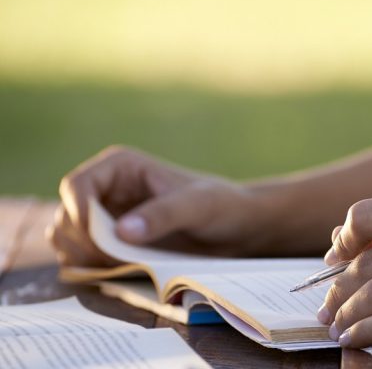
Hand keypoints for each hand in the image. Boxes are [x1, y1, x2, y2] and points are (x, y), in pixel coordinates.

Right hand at [47, 146, 272, 265]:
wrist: (235, 228)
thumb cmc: (221, 206)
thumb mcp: (197, 206)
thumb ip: (163, 215)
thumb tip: (121, 232)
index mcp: (121, 167)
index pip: (77, 186)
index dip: (78, 214)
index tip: (100, 241)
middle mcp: (107, 190)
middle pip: (67, 216)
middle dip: (82, 243)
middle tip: (113, 261)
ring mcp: (106, 217)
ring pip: (67, 239)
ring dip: (82, 258)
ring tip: (118, 267)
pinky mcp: (112, 242)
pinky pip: (83, 257)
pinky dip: (91, 268)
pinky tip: (118, 272)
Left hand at [317, 193, 371, 358]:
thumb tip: (337, 242)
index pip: (365, 214)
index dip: (342, 241)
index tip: (333, 262)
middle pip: (366, 262)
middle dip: (337, 290)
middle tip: (326, 307)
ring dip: (347, 315)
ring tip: (336, 326)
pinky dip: (367, 332)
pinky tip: (355, 338)